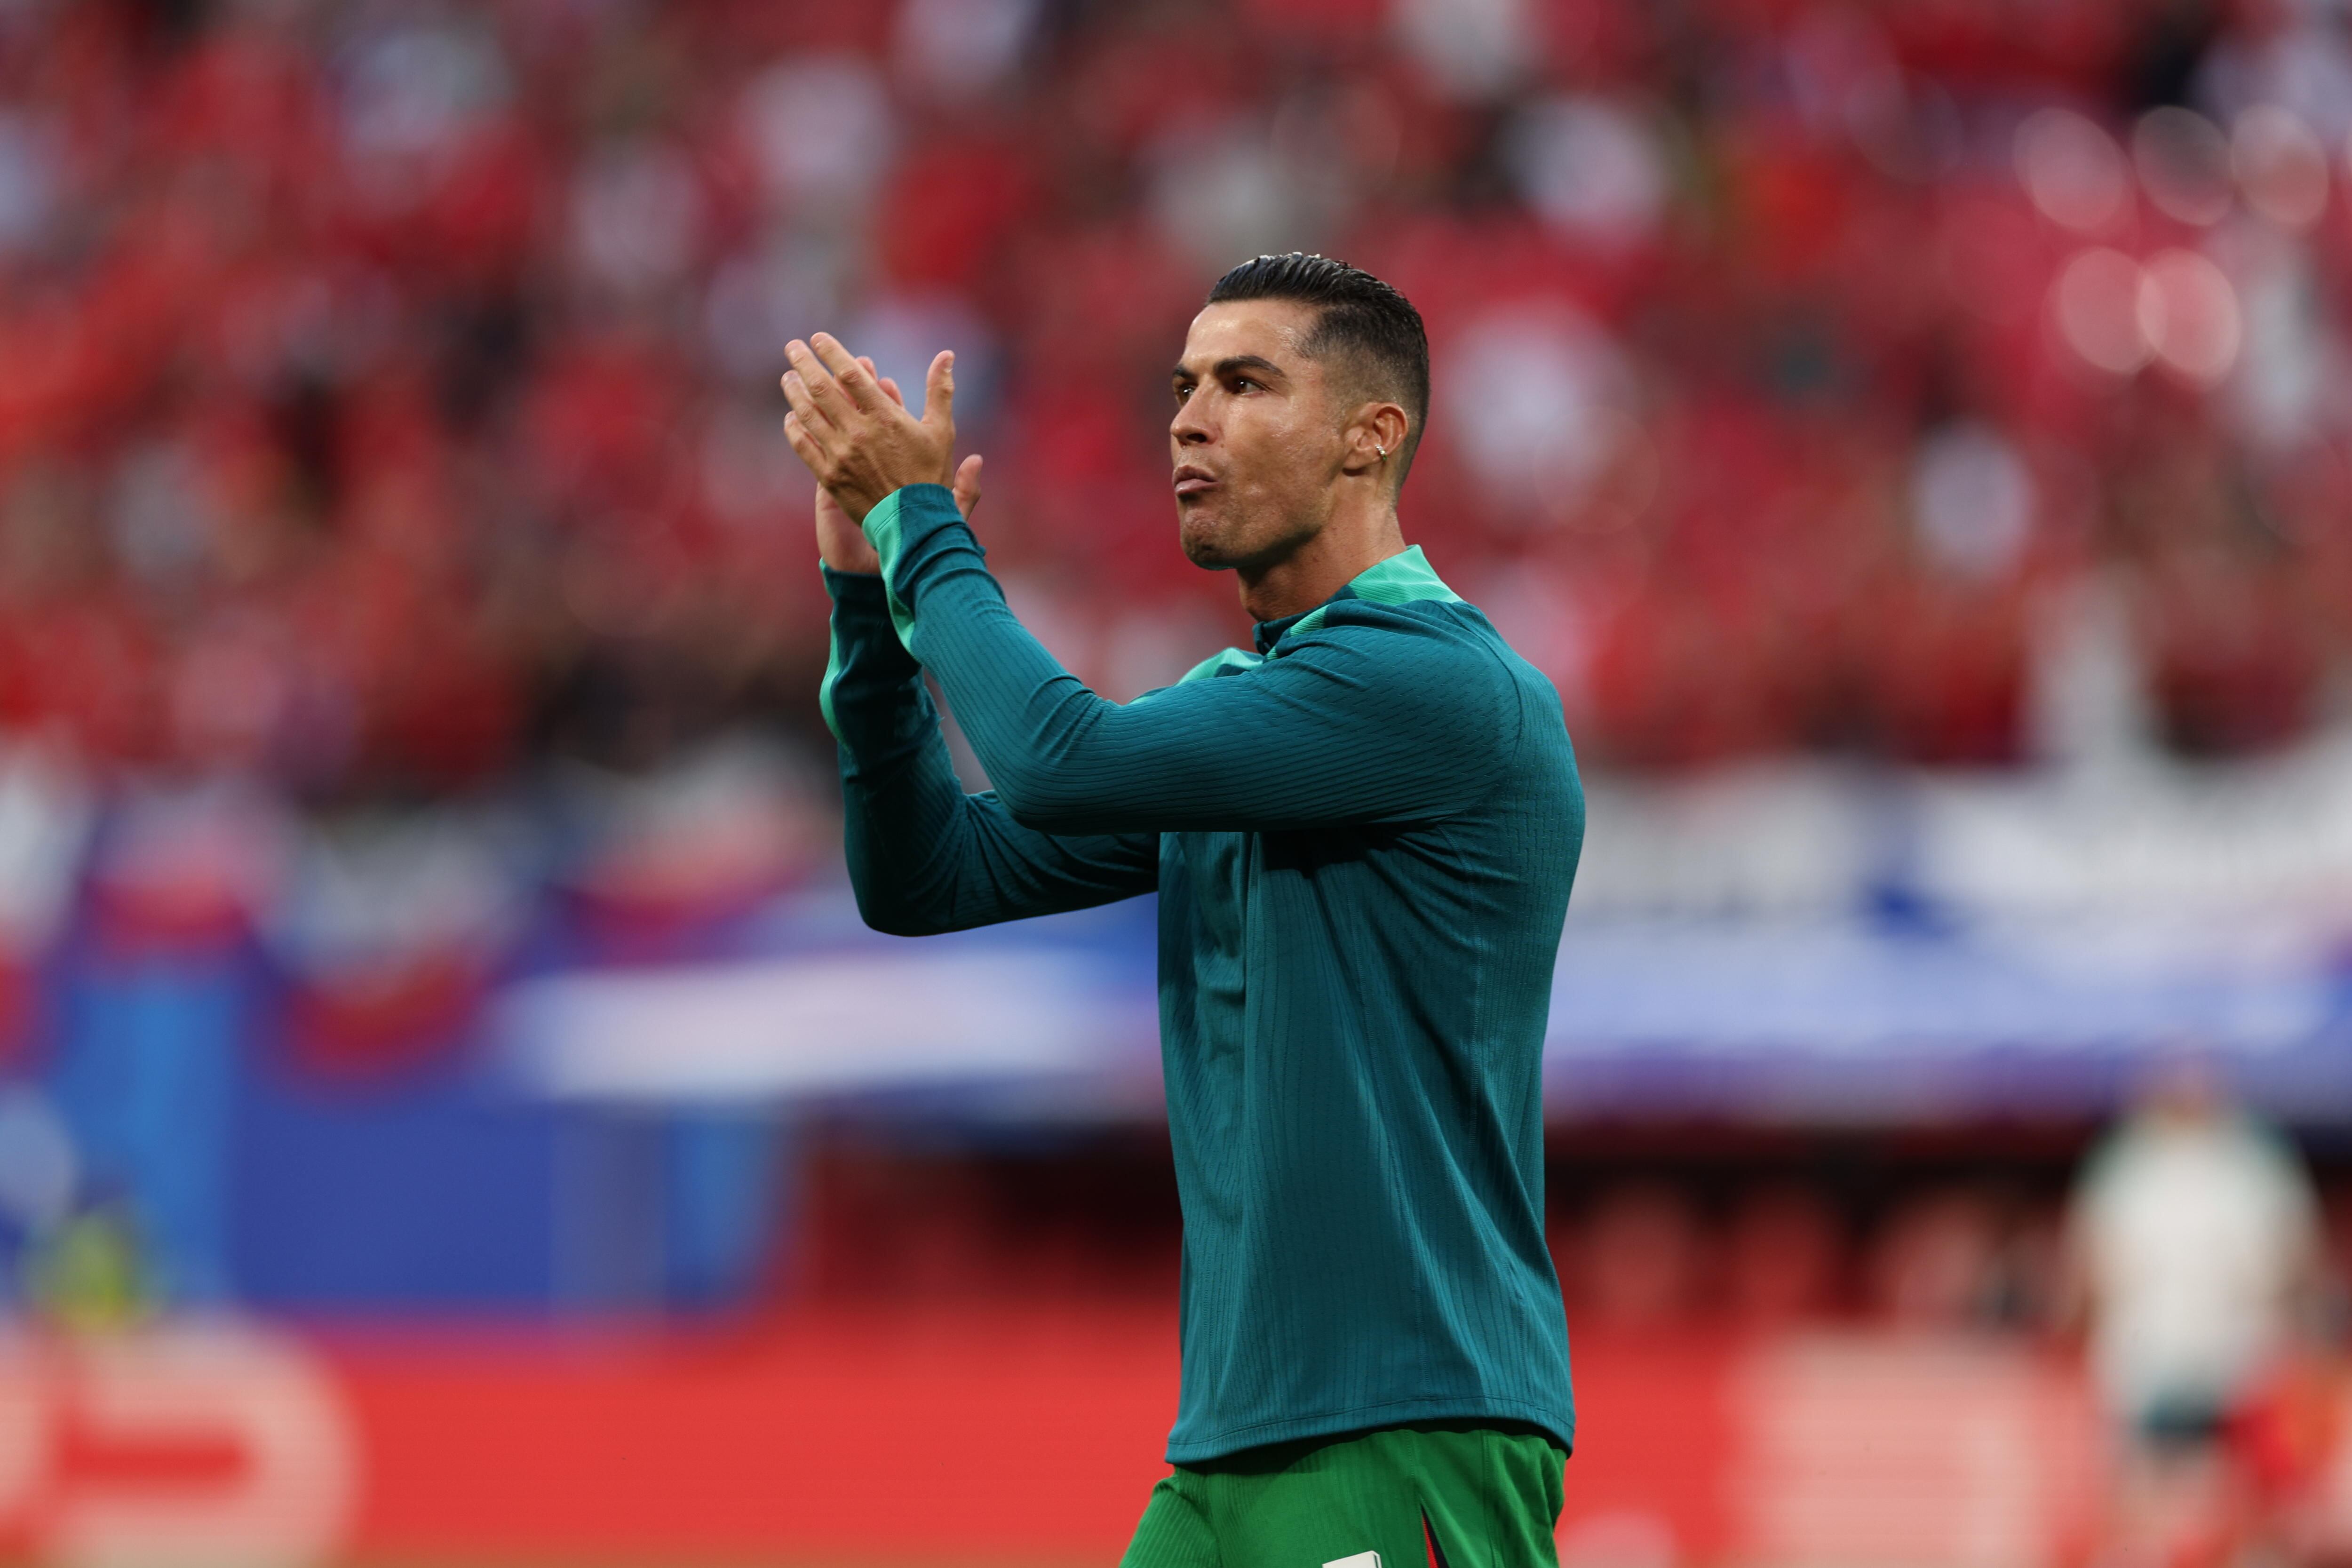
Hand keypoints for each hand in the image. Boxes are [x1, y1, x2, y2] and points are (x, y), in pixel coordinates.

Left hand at [811, 359, 982, 572]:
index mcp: (884, 416)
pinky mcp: (829, 477)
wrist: (916, 524)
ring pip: (807, 414)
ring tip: (787, 377)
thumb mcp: (941, 431)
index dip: (831, 351)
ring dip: (794, 391)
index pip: (850, 373)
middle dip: (804, 363)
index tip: (818, 338)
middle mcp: (858, 432)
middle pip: (821, 388)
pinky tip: (791, 418)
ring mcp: (840, 455)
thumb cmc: (931, 476)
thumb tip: (946, 355)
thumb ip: (940, 390)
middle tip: (792, 347)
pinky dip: (794, 429)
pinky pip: (803, 446)